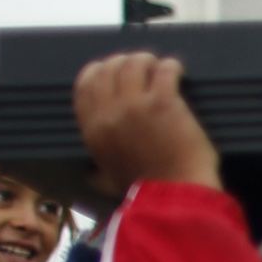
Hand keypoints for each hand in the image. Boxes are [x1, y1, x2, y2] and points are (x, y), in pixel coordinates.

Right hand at [72, 53, 220, 195]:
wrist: (177, 200)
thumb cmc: (149, 194)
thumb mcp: (110, 183)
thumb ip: (98, 173)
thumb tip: (90, 175)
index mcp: (93, 132)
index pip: (84, 85)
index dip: (99, 70)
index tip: (112, 69)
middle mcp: (109, 115)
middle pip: (108, 68)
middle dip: (124, 61)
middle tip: (142, 65)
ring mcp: (135, 107)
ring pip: (133, 64)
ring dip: (148, 60)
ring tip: (159, 66)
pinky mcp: (163, 103)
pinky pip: (163, 70)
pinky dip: (170, 66)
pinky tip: (177, 70)